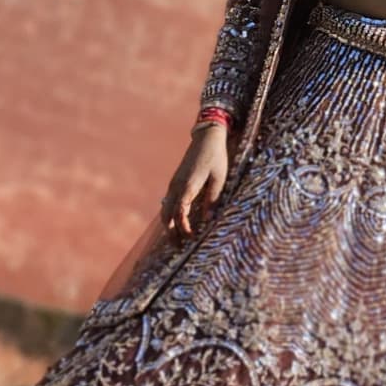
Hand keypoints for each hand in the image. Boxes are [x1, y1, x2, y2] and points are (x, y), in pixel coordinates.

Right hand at [161, 126, 230, 242]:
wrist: (206, 137)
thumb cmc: (216, 157)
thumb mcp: (220, 178)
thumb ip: (213, 198)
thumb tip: (209, 219)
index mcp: (188, 185)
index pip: (180, 212)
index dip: (183, 227)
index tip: (191, 238)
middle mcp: (177, 186)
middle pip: (167, 214)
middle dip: (171, 232)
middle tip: (178, 248)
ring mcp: (174, 183)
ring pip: (165, 209)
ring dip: (168, 225)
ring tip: (176, 240)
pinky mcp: (176, 182)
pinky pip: (168, 202)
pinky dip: (169, 216)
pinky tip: (176, 224)